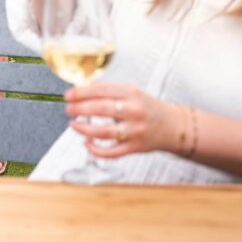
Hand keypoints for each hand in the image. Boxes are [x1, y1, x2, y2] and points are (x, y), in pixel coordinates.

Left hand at [64, 83, 179, 158]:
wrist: (173, 126)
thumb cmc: (147, 107)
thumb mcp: (131, 92)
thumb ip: (108, 92)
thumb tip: (80, 92)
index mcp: (131, 93)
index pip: (101, 90)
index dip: (81, 93)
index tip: (68, 95)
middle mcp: (134, 111)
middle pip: (101, 109)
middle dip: (79, 109)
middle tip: (68, 109)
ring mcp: (135, 131)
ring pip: (104, 132)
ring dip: (84, 129)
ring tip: (73, 124)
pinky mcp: (136, 147)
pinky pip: (112, 152)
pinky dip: (96, 149)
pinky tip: (87, 143)